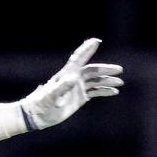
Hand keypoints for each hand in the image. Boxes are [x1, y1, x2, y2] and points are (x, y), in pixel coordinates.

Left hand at [0, 38, 123, 143]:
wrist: (37, 115)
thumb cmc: (41, 105)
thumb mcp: (50, 97)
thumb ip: (60, 88)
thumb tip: (73, 78)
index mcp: (67, 75)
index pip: (78, 59)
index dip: (86, 49)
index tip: (96, 41)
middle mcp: (74, 79)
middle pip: (92, 71)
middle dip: (105, 69)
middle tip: (119, 70)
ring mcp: (77, 88)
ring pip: (96, 81)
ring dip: (107, 81)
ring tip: (120, 82)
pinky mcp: (79, 98)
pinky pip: (95, 92)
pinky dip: (104, 91)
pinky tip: (113, 92)